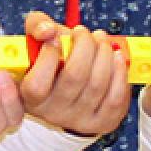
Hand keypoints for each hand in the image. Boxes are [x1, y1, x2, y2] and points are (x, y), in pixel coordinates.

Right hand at [19, 13, 130, 136]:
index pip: (37, 83)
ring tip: (102, 40)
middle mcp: (53, 113)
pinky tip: (117, 58)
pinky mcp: (101, 123)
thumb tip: (49, 31)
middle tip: (85, 32)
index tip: (56, 36)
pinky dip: (120, 73)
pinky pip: (116, 98)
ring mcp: (78, 120)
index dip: (49, 54)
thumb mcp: (35, 41)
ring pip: (98, 84)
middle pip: (75, 77)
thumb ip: (36, 26)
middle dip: (85, 46)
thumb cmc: (50, 62)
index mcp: (30, 97)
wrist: (65, 93)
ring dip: (105, 54)